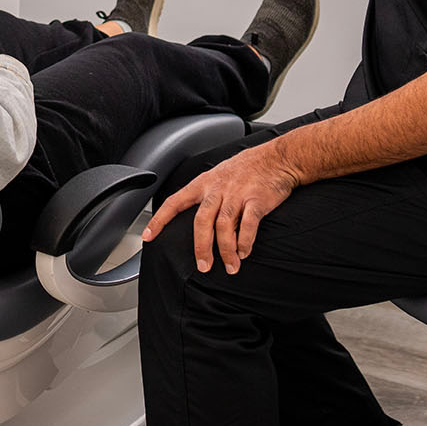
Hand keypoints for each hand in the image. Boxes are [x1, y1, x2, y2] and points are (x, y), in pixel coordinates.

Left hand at [142, 138, 298, 274]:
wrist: (278, 158)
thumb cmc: (248, 169)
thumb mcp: (219, 175)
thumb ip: (207, 195)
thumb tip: (198, 219)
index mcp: (204, 183)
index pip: (175, 202)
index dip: (160, 219)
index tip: (148, 236)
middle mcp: (218, 189)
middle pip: (202, 221)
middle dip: (201, 247)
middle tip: (204, 266)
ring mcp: (237, 194)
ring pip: (224, 226)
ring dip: (226, 251)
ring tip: (230, 266)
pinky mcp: (257, 200)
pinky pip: (248, 225)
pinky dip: (245, 242)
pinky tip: (244, 252)